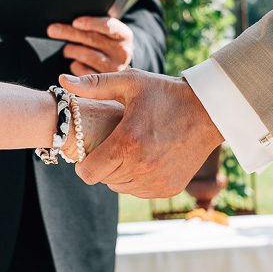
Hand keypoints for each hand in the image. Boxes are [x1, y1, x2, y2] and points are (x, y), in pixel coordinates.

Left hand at [47, 16, 133, 76]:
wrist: (116, 63)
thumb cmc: (106, 42)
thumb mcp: (106, 31)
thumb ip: (93, 26)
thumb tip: (70, 23)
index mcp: (124, 35)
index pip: (109, 27)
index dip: (91, 23)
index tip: (75, 22)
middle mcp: (122, 52)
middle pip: (92, 40)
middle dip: (70, 33)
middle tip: (53, 30)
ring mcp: (113, 69)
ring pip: (86, 55)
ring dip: (70, 50)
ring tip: (66, 50)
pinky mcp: (104, 83)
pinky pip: (82, 72)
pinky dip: (74, 65)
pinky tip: (75, 62)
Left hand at [59, 70, 223, 197]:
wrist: (209, 111)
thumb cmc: (166, 94)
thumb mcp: (131, 83)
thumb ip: (95, 84)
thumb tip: (63, 79)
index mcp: (127, 143)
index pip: (88, 172)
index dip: (84, 163)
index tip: (91, 150)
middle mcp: (141, 167)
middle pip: (103, 180)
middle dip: (103, 164)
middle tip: (113, 145)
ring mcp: (157, 181)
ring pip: (121, 187)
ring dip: (119, 173)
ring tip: (130, 149)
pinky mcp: (169, 188)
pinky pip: (140, 191)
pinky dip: (138, 179)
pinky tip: (145, 158)